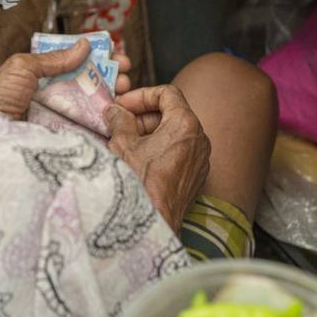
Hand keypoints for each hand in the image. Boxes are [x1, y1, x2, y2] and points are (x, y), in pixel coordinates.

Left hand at [0, 44, 130, 120]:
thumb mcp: (21, 68)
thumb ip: (53, 59)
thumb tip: (84, 45)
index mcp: (42, 79)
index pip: (75, 65)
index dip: (96, 58)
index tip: (115, 52)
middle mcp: (55, 99)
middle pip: (90, 85)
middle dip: (111, 75)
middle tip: (124, 70)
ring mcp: (63, 121)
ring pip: (96, 106)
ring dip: (115, 95)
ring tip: (125, 88)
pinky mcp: (69, 142)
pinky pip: (94, 131)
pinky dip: (111, 122)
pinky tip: (122, 113)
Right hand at [104, 85, 210, 233]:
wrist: (153, 223)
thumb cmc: (139, 182)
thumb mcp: (122, 144)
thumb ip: (119, 120)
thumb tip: (115, 111)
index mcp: (185, 124)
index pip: (167, 93)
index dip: (141, 95)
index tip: (123, 106)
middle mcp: (200, 138)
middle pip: (172, 112)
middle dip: (144, 115)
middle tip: (120, 122)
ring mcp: (201, 159)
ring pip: (176, 133)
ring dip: (151, 132)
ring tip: (126, 141)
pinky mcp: (197, 176)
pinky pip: (181, 152)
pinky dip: (161, 148)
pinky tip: (140, 159)